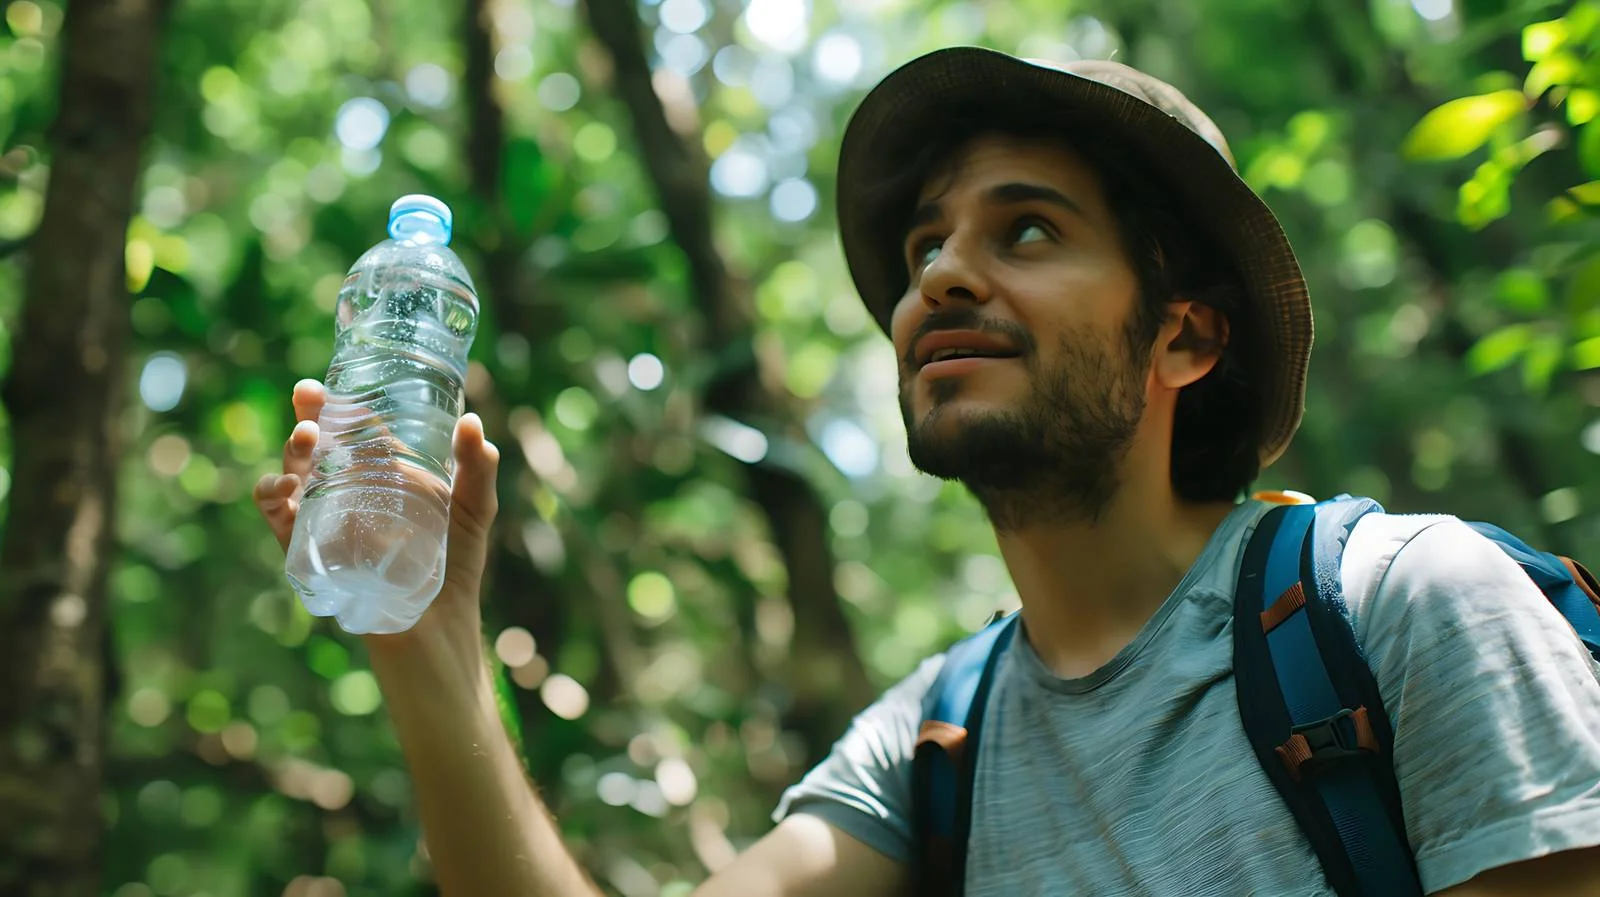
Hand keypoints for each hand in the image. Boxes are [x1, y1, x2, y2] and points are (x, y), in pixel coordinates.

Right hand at [253, 378, 500, 659]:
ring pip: (293, 475)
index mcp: (382, 474)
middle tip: (307, 397)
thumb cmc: (456, 566)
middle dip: (307, 416)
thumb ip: (478, 469)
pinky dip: (271, 498)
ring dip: (291, 452)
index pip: (355, 429)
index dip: (340, 404)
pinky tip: (283, 488)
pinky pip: (278, 520)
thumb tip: (473, 423)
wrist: (439, 628)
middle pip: (318, 445)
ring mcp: (326, 521)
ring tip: (306, 438)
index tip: (331, 385)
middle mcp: (348, 491)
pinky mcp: (311, 552)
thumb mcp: (473, 510)